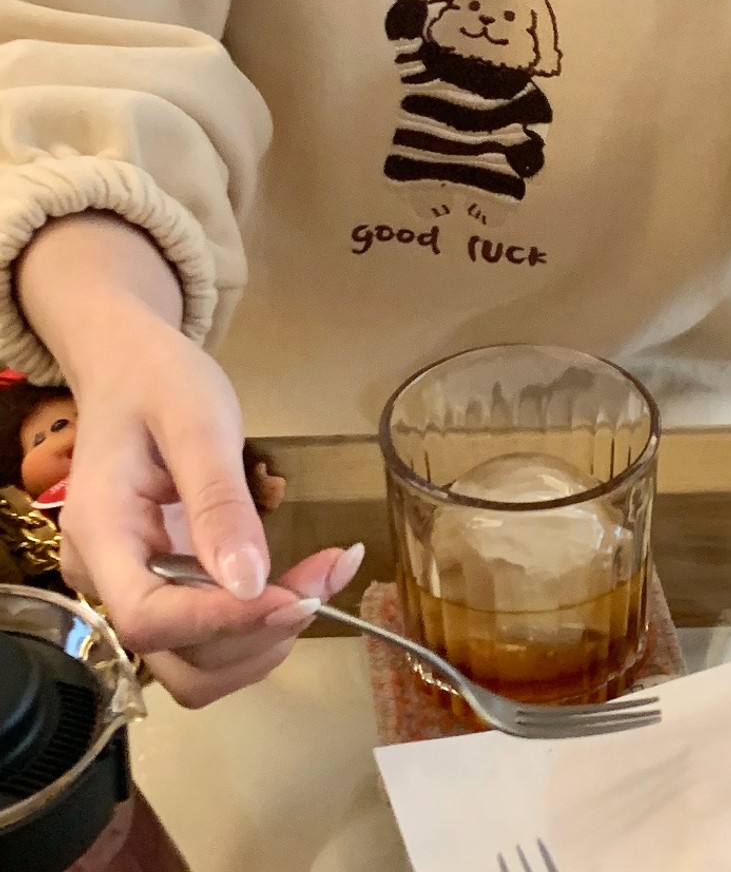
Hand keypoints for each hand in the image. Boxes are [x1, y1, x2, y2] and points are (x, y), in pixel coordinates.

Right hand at [15, 212, 365, 707]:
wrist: (131, 368)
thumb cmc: (159, 381)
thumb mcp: (197, 421)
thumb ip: (219, 502)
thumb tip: (249, 582)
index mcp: (101, 533)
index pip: (148, 617)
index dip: (223, 623)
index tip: (297, 596)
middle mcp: (107, 577)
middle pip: (176, 656)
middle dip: (259, 633)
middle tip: (329, 573)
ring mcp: (134, 588)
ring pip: (197, 662)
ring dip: (267, 637)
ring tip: (324, 575)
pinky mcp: (165, 588)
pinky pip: (212, 633)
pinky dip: (264, 622)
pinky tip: (307, 577)